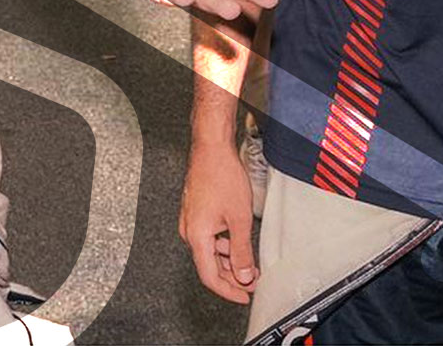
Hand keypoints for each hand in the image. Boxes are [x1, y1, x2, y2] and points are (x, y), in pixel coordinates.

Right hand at [180, 141, 257, 303]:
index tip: (244, 296)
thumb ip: (241, 251)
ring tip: (249, 261)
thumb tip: (243, 276)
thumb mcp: (239, 218)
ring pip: (210, 251)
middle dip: (232, 276)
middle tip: (252, 280)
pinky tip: (237, 242)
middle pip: (209, 265)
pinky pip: (208, 236)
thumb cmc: (221, 175)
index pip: (210, 277)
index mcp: (196, 236)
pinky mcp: (195, 211)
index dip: (229, 291)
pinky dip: (224, 244)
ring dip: (230, 259)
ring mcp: (191, 220)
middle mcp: (189, 230)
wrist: (211, 147)